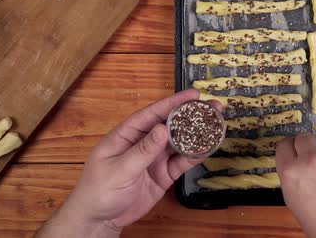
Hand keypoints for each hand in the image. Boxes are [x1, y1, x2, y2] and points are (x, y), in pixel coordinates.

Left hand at [37, 89, 211, 237]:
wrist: (99, 220)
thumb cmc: (99, 191)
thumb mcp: (120, 169)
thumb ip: (143, 150)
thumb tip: (163, 128)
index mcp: (126, 135)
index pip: (151, 114)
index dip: (171, 103)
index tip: (192, 95)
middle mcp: (142, 143)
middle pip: (170, 126)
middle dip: (190, 116)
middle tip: (213, 107)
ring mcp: (154, 159)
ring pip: (178, 143)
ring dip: (196, 135)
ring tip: (216, 125)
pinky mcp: (162, 175)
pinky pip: (180, 163)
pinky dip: (194, 156)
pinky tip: (207, 148)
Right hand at [276, 131, 315, 237]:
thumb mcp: (294, 201)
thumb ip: (293, 177)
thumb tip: (296, 162)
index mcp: (290, 173)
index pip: (284, 145)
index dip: (290, 147)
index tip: (295, 149)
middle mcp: (309, 161)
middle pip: (303, 138)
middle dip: (307, 145)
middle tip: (313, 155)